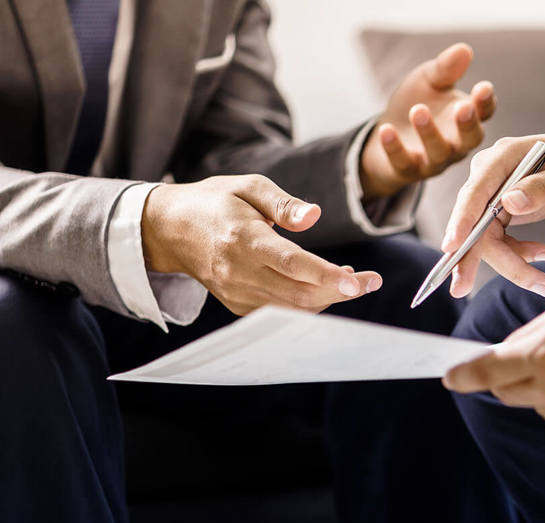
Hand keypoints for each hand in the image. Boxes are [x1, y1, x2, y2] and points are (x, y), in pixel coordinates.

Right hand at [141, 175, 381, 315]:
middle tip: (372, 280)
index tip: (358, 281)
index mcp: (243, 238)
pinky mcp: (239, 306)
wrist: (171, 230)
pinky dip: (309, 304)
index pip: (291, 263)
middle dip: (341, 291)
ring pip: (294, 309)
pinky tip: (325, 286)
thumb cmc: (216, 201)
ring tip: (353, 280)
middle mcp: (239, 272)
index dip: (326, 276)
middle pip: (299, 294)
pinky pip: (282, 313)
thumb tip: (316, 216)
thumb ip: (283, 203)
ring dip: (329, 298)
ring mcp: (238, 293)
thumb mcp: (248, 186)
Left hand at [360, 43, 495, 200]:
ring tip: (418, 111)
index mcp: (466, 118)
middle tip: (463, 107)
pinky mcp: (407, 170)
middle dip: (467, 124)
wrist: (387, 133)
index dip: (485, 102)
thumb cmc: (417, 102)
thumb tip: (464, 50)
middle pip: (470, 139)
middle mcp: (456, 143)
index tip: (483, 88)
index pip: (484, 112)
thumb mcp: (429, 80)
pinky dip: (395, 148)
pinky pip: (404, 163)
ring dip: (430, 133)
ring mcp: (433, 160)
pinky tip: (386, 130)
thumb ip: (445, 69)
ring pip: (438, 152)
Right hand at [441, 129, 544, 298]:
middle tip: (462, 291)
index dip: (462, 220)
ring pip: (485, 238)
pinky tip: (541, 255)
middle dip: (475, 257)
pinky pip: (497, 240)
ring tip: (543, 282)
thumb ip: (542, 189)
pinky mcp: (499, 209)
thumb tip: (509, 202)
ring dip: (510, 264)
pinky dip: (517, 256)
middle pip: (474, 221)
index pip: (476, 191)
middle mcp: (491, 173)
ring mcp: (493, 192)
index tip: (451, 246)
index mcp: (505, 156)